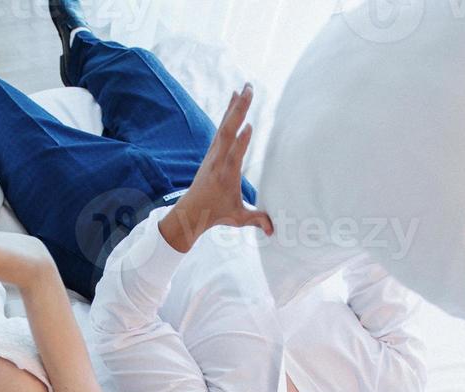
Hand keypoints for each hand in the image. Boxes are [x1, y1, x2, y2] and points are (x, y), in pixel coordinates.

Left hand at [160, 84, 274, 253]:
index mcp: (226, 175)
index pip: (234, 156)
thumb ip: (256, 220)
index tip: (250, 126)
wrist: (191, 210)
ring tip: (245, 87)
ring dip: (235, 106)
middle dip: (239, 111)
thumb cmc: (216, 214)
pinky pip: (222, 127)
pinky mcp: (213, 150)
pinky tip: (234, 99)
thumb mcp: (237, 218)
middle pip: (229, 131)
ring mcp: (214, 153)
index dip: (241, 142)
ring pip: (225, 125)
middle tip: (250, 90)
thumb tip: (273, 229)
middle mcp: (218, 160)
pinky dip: (229, 112)